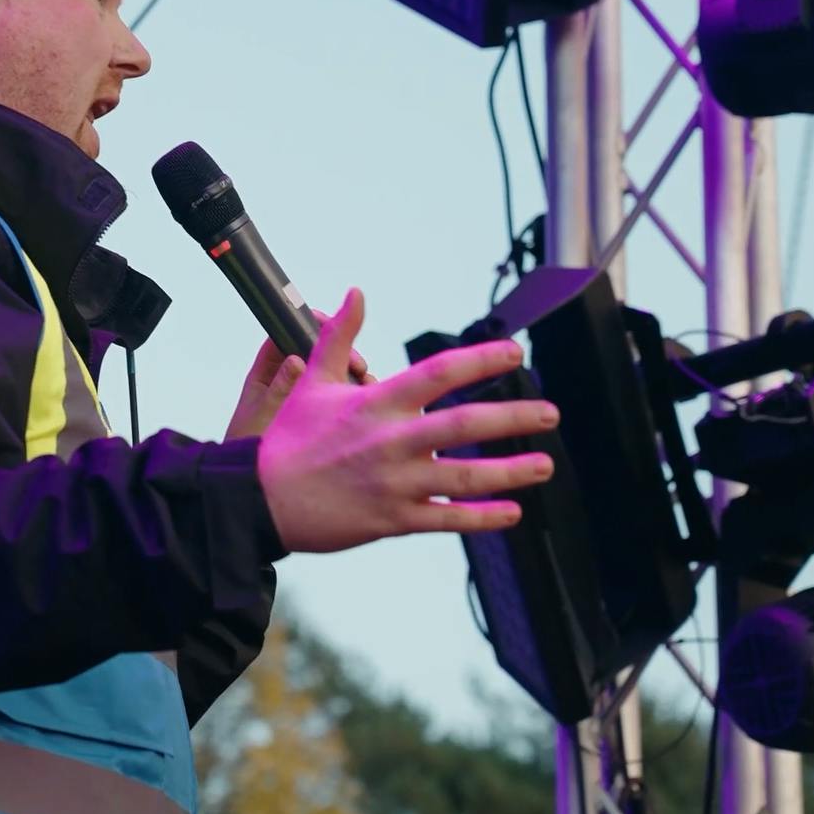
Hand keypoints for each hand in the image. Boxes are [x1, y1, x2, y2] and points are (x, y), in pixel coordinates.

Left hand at [223, 312, 371, 438]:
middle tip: (357, 364)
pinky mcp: (318, 412)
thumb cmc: (248, 446)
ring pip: (331, 372)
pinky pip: (338, 394)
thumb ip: (281, 388)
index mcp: (266, 370)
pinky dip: (352, 393)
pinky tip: (366, 400)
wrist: (251, 483)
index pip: (285, 332)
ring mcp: (304, 394)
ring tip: (366, 383)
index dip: (306, 322)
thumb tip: (297, 361)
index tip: (329, 323)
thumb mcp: (265, 415)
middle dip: (339, 351)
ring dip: (350, 373)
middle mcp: (286, 377)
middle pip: (317, 350)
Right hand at [254, 288, 557, 553]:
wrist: (263, 499)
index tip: (514, 354)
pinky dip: (483, 518)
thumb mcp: (313, 381)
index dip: (480, 361)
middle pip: (464, 425)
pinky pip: (447, 520)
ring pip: (465, 477)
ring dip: (511, 471)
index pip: (438, 373)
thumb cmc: (289, 440)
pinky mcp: (394, 519)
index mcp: (376, 402)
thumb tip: (355, 293)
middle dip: (514, 417)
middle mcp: (391, 441)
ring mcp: (395, 483)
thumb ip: (340, 336)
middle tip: (550, 412)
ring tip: (545, 464)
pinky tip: (512, 512)